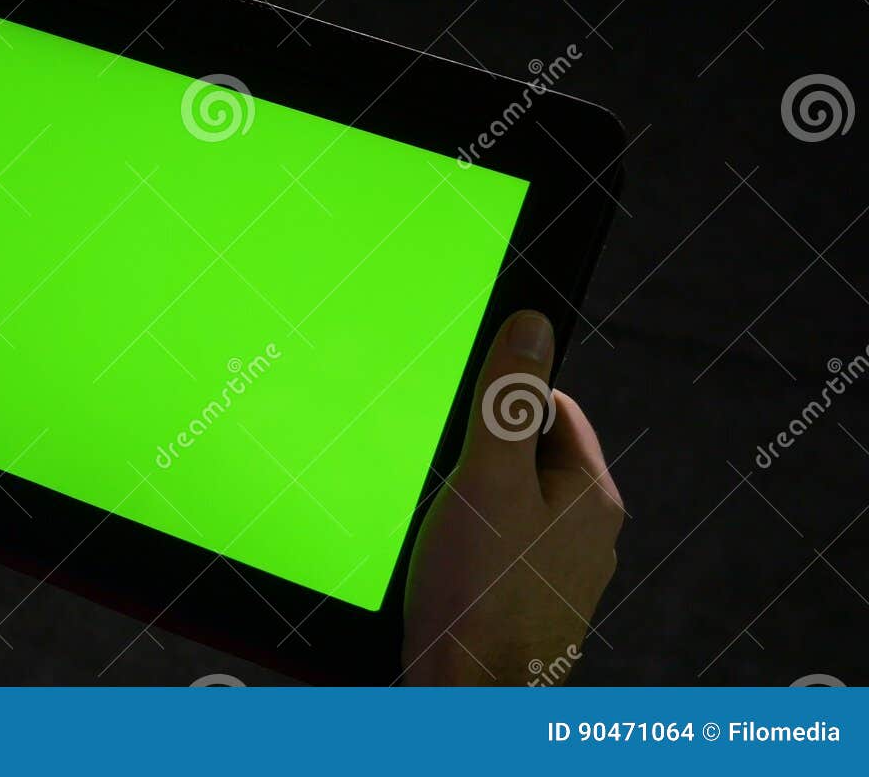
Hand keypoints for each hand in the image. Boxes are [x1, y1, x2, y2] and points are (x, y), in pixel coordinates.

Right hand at [402, 310, 624, 684]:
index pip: (559, 411)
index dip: (508, 399)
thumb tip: (532, 329)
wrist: (464, 698)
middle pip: (530, 460)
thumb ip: (507, 402)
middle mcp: (584, 539)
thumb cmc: (482, 597)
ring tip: (437, 523)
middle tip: (443, 471)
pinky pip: (495, 552)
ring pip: (509, 509)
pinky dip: (464, 547)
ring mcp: (555, 576)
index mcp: (590, 499)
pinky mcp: (521, 605)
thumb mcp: (488, 478)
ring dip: (468, 505)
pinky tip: (437, 562)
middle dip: (481, 456)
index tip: (467, 407)